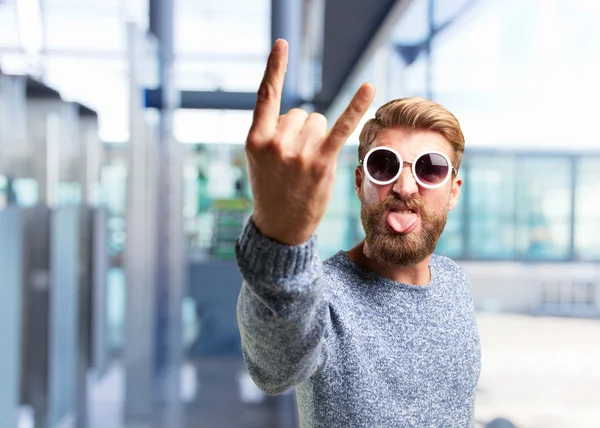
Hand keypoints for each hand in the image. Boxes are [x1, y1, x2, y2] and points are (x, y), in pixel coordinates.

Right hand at [246, 39, 374, 245]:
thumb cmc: (271, 189)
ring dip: (318, 139)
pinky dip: (356, 107)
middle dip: (303, 131)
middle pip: (301, 113)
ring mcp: (298, 153)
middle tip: (296, 161)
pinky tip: (369, 88)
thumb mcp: (259, 160)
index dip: (275, 68)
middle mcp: (275, 142)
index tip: (283, 43)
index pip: (266, 96)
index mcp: (255, 139)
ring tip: (308, 166)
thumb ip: (272, 133)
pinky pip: (340, 128)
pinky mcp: (321, 163)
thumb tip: (303, 116)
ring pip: (318, 122)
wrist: (279, 227)